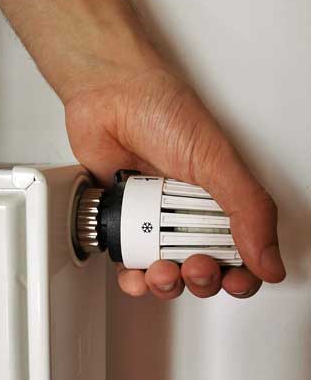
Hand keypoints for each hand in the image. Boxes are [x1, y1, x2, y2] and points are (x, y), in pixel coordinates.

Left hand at [65, 66, 285, 298]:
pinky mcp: (123, 222)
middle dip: (201, 279)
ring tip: (160, 272)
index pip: (239, 250)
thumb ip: (247, 209)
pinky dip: (131, 277)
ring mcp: (154, 219)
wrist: (109, 96)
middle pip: (203, 268)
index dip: (241, 275)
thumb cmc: (161, 113)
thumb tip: (270, 261)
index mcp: (218, 199)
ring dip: (165, 284)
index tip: (234, 280)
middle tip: (194, 267)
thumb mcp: (215, 160)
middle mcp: (187, 212)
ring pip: (165, 272)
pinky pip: (128, 263)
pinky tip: (134, 273)